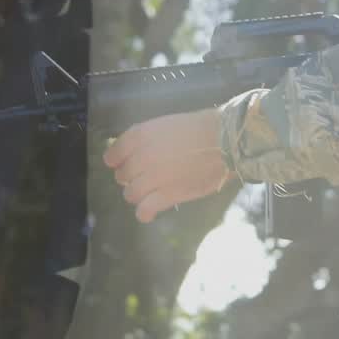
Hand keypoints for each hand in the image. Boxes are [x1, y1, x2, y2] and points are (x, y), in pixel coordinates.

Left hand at [102, 107, 232, 223]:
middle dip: (133, 178)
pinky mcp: (167, 196)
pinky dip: (145, 213)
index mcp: (140, 135)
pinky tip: (150, 212)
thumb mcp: (166, 125)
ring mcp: (152, 177)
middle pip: (122, 176)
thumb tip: (133, 156)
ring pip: (130, 194)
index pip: (113, 155)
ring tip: (153, 192)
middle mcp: (141, 156)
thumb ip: (146, 140)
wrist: (225, 141)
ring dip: (139, 194)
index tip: (124, 165)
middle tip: (149, 176)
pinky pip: (144, 210)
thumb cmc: (200, 129)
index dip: (118, 162)